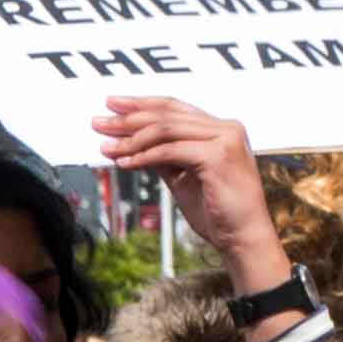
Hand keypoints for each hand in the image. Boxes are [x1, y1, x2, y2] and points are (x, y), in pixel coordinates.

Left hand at [90, 95, 287, 299]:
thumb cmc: (218, 212)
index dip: (142, 104)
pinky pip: (170, 151)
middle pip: (168, 114)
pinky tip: (124, 162)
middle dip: (129, 118)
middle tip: (99, 123)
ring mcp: (225, 139)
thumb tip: (131, 143)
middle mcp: (227, 128)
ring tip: (107, 147)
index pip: (176, 108)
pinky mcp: (218, 156)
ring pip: (166, 129)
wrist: (242, 237)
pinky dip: (143, 156)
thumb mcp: (184, 177)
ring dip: (131, 139)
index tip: (114, 106)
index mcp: (222, 129)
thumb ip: (164, 156)